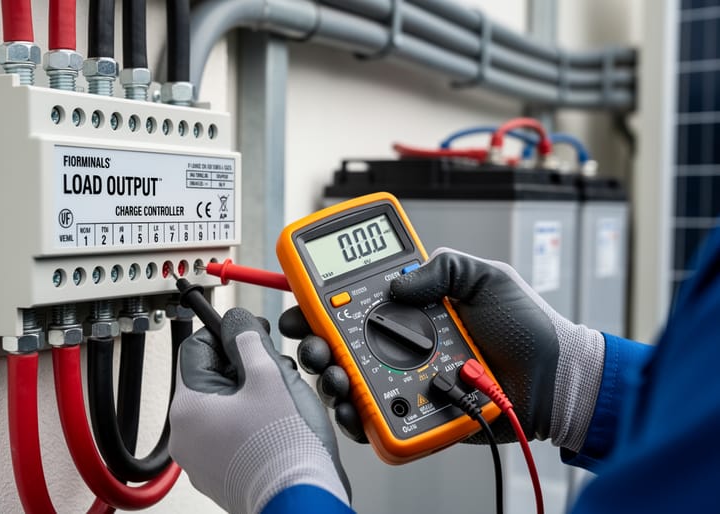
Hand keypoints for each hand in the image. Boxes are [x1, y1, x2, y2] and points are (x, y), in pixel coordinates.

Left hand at [169, 308, 350, 513]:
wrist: (301, 501)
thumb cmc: (284, 448)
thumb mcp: (270, 376)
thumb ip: (249, 340)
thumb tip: (237, 322)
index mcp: (189, 406)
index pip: (197, 347)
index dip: (226, 333)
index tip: (250, 331)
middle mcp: (186, 435)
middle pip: (211, 378)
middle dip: (245, 368)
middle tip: (276, 372)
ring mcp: (202, 459)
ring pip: (224, 407)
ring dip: (251, 396)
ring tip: (280, 405)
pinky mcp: (221, 475)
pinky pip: (231, 436)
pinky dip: (252, 425)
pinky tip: (277, 428)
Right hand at [283, 248, 604, 451]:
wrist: (556, 379)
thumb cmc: (526, 328)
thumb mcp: (485, 277)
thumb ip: (442, 266)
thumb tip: (396, 282)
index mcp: (411, 310)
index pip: (354, 303)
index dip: (321, 304)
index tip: (302, 305)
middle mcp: (401, 345)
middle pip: (340, 345)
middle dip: (315, 345)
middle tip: (314, 346)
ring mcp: (404, 379)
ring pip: (349, 382)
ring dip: (330, 379)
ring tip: (335, 377)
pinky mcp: (415, 413)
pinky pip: (375, 418)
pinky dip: (356, 416)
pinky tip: (352, 409)